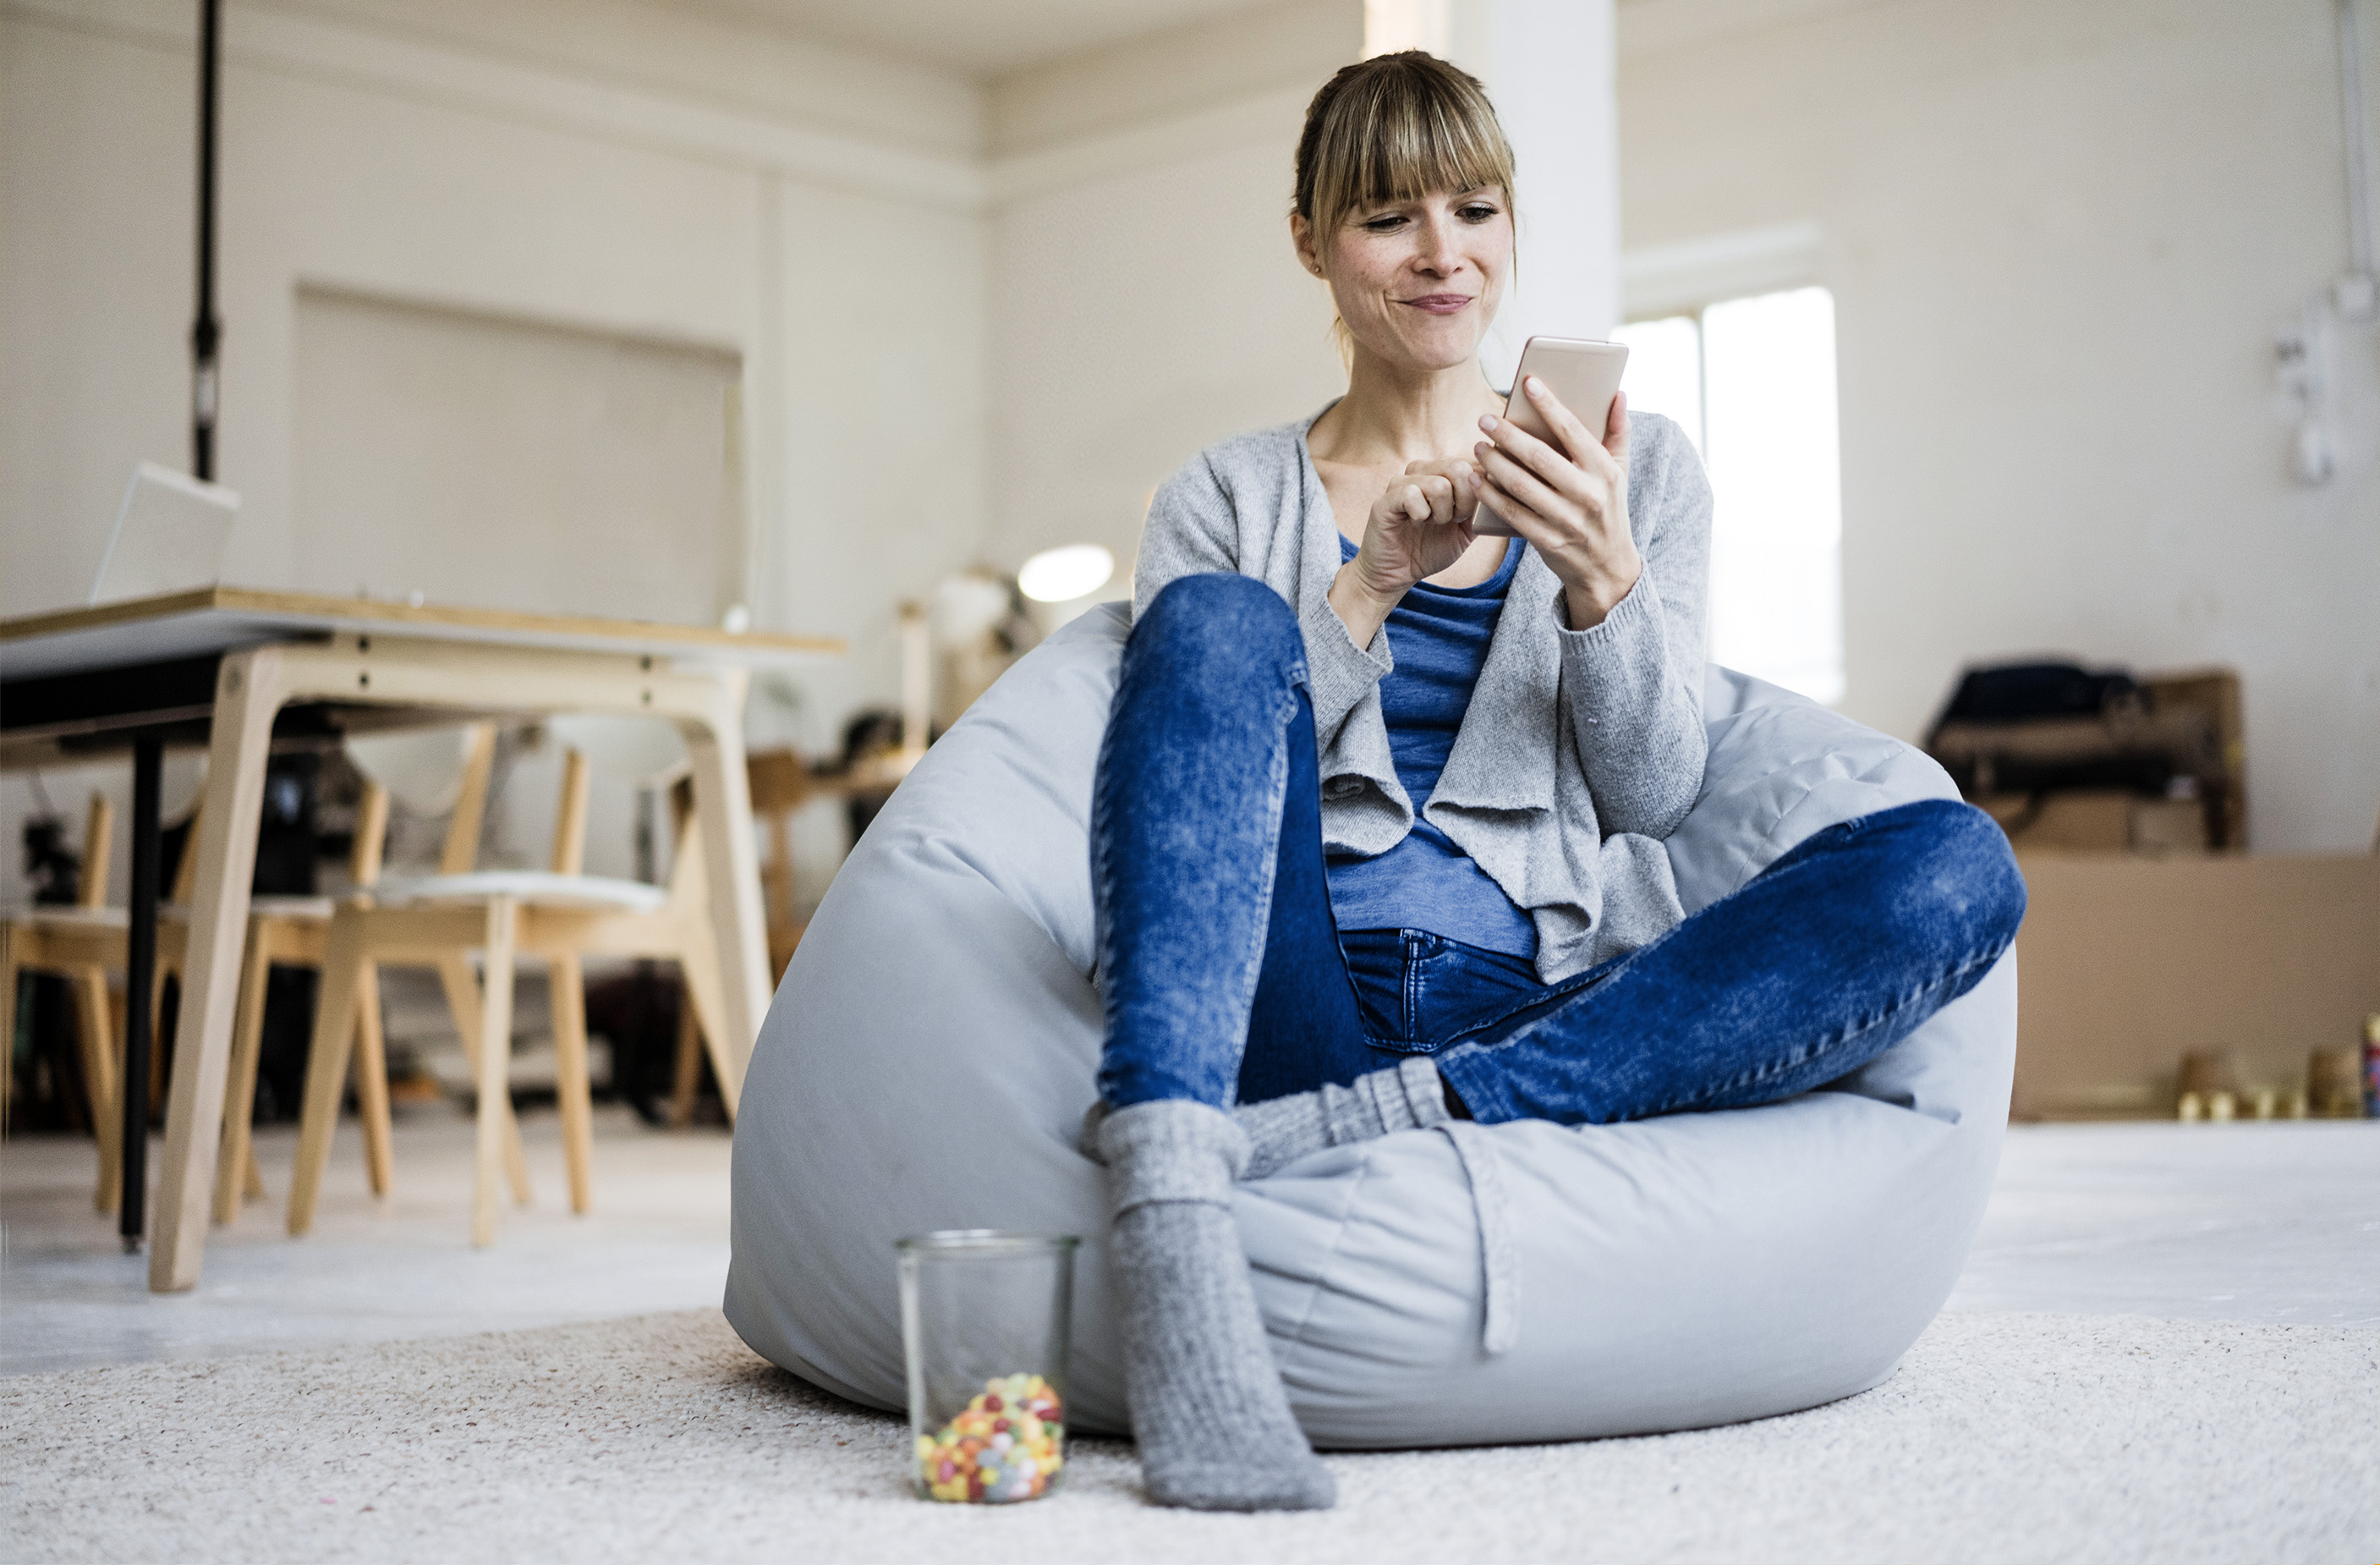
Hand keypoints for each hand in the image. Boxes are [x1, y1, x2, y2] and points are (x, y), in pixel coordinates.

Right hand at [1329, 459, 1480, 643]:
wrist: (1397, 574)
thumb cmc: (1430, 549)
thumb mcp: (1467, 529)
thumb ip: (1483, 508)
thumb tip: (1505, 488)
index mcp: (1442, 473)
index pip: (1473, 463)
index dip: (1478, 491)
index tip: (1467, 515)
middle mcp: (1421, 471)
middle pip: (1459, 467)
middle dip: (1464, 502)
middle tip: (1452, 520)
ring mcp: (1401, 482)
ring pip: (1438, 484)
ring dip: (1441, 513)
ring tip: (1431, 523)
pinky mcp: (1385, 499)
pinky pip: (1412, 495)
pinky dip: (1421, 516)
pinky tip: (1414, 523)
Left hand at [1474, 380, 1639, 629]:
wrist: (1607, 568)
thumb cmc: (1608, 509)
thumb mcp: (1620, 473)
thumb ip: (1618, 432)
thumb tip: (1618, 394)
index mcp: (1605, 471)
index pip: (1574, 430)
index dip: (1549, 404)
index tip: (1528, 382)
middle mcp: (1588, 494)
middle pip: (1540, 457)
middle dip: (1508, 434)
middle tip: (1485, 418)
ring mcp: (1566, 520)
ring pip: (1521, 485)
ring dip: (1494, 463)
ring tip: (1478, 446)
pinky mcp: (1547, 540)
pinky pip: (1511, 513)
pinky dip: (1490, 495)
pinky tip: (1476, 479)